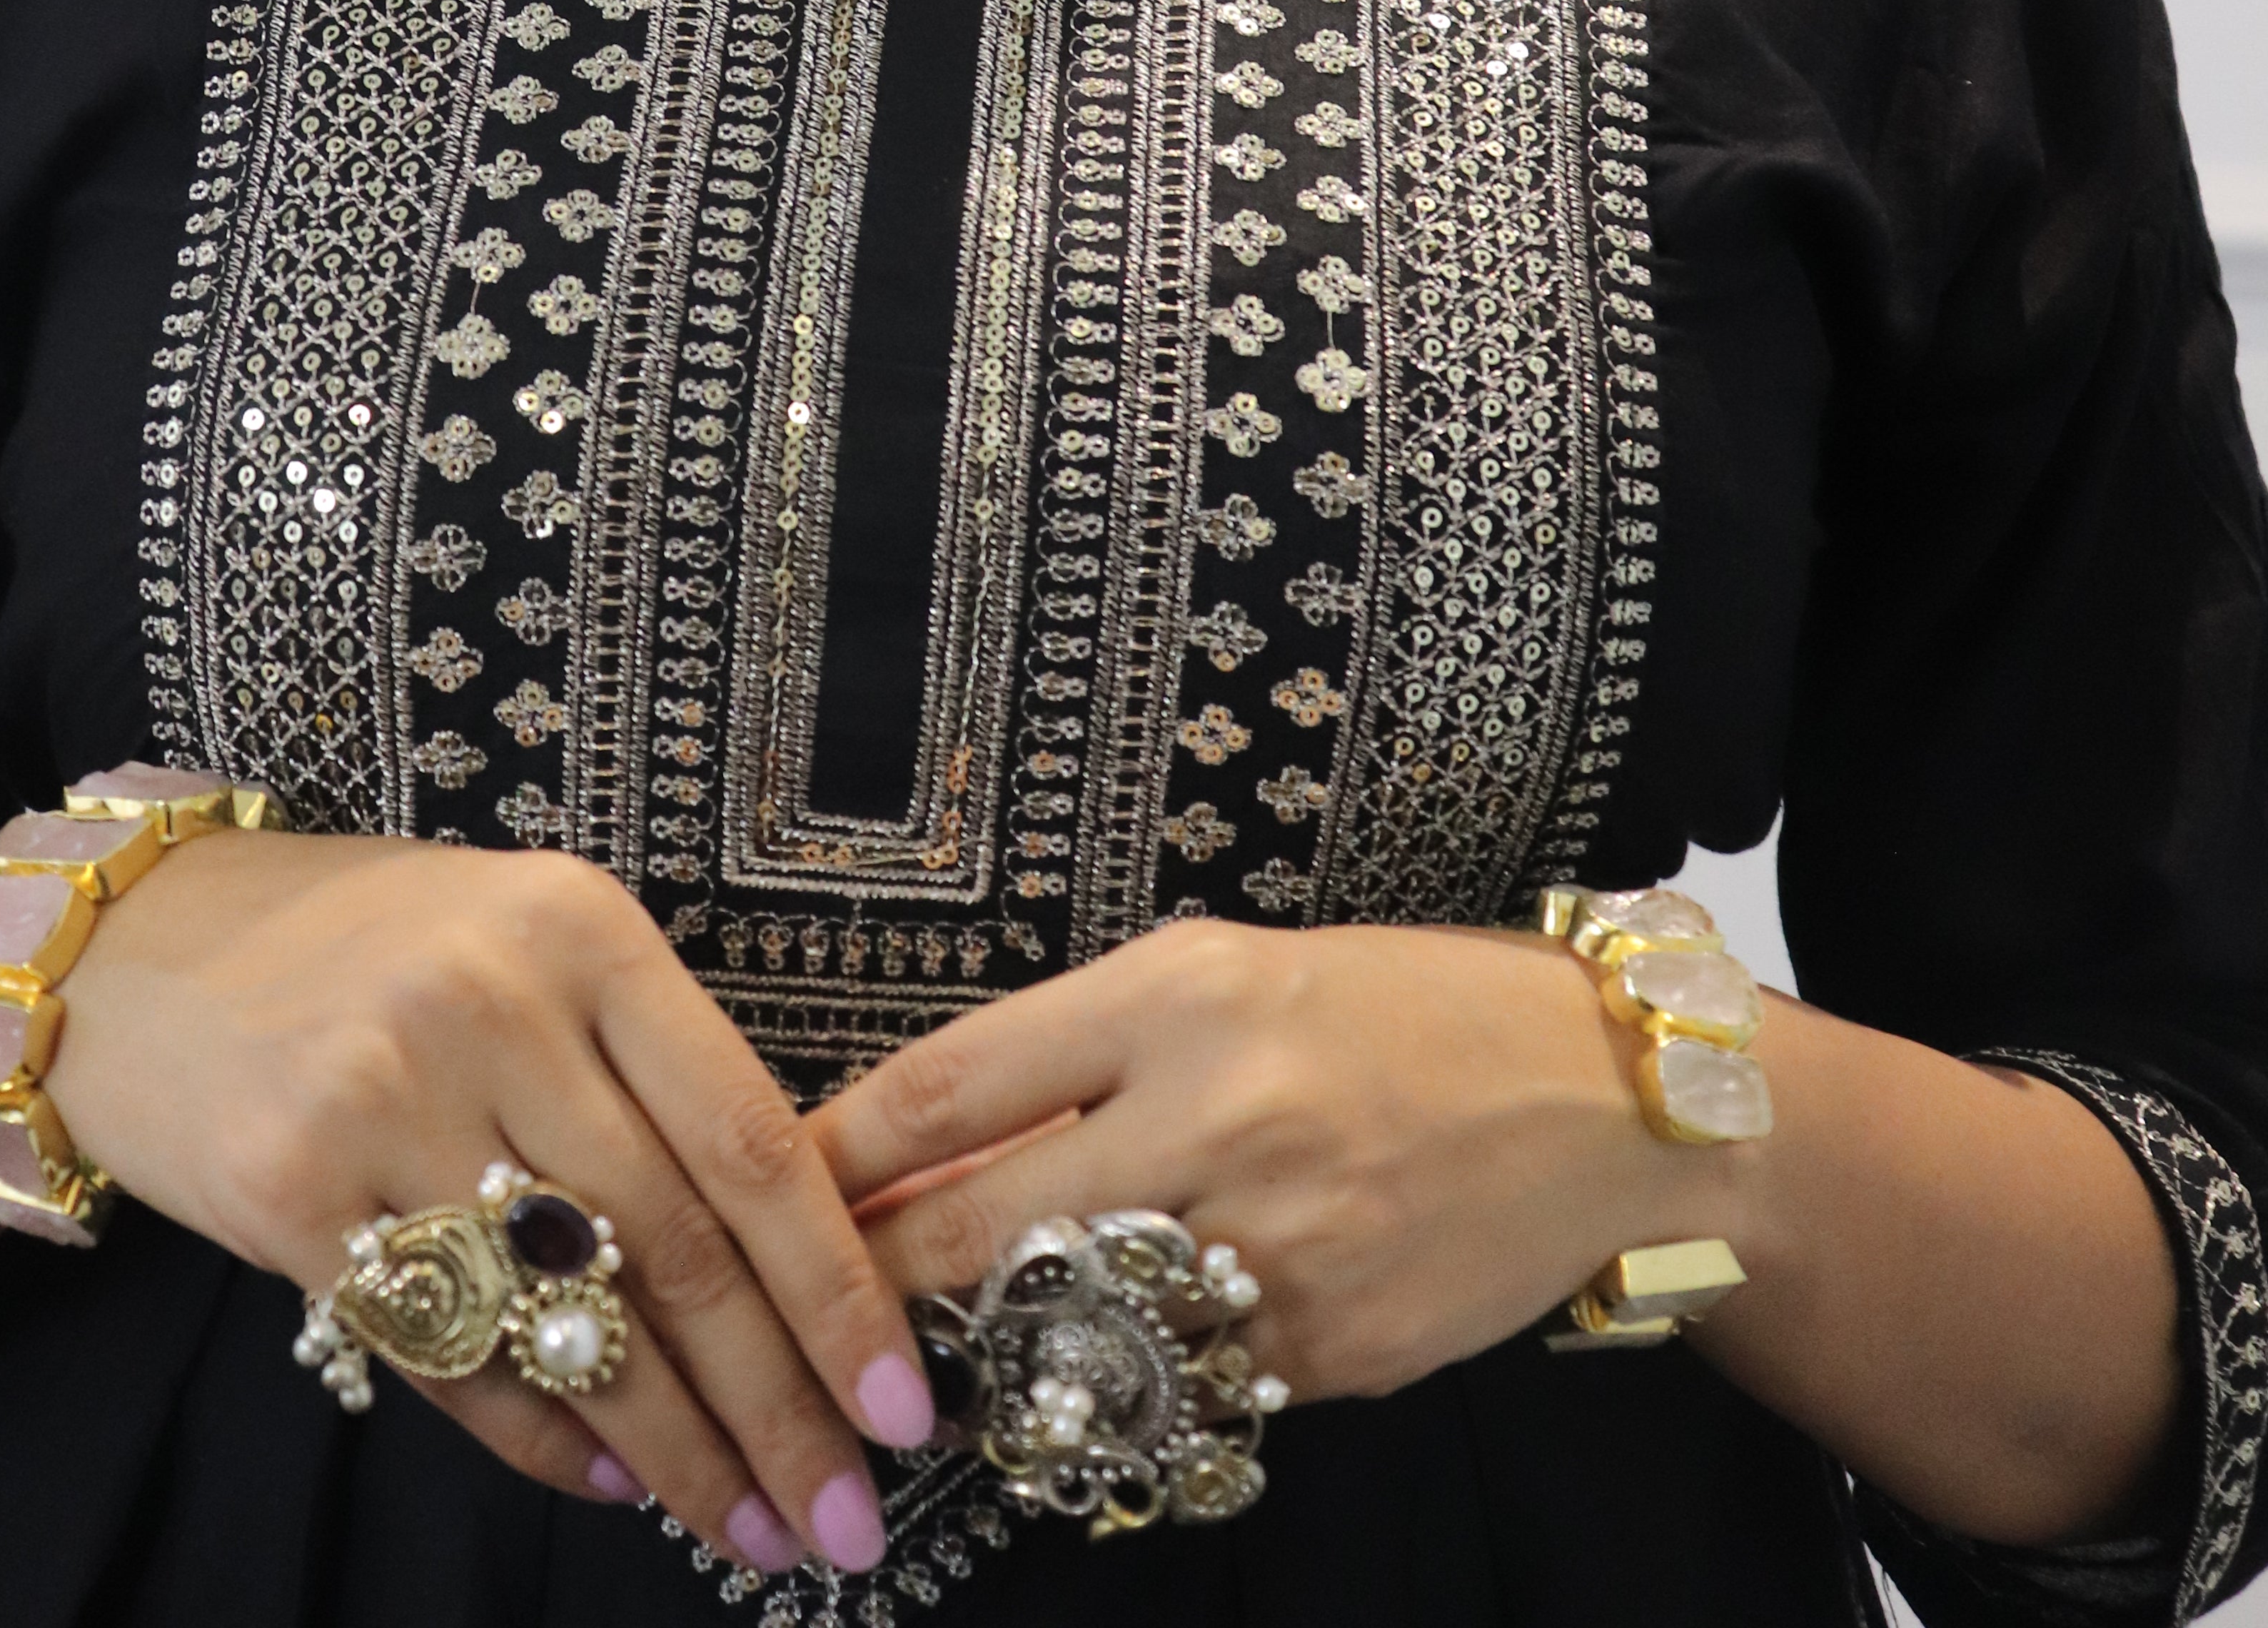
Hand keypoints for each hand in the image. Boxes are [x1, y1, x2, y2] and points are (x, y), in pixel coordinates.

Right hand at [21, 833, 929, 1573]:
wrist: (139, 948)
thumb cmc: (369, 946)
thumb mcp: (528, 944)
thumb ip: (645, 1072)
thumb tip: (792, 1265)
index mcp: (581, 931)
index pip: (751, 1143)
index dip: (837, 1293)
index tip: (905, 1407)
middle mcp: (493, 1004)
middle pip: (676, 1254)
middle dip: (778, 1409)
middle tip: (847, 1521)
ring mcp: (384, 1099)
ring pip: (574, 1323)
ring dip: (678, 1454)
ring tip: (751, 1533)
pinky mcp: (291, 1194)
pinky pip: (451, 1356)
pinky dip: (544, 1441)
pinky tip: (612, 1484)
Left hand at [808, 920, 1745, 1393]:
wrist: (1601, 1101)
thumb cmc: (1399, 1013)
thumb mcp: (1227, 979)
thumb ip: (1083, 1054)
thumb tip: (932, 1142)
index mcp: (1181, 995)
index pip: (956, 1084)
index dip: (841, 1152)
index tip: (766, 1191)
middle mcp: (1217, 1115)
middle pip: (984, 1227)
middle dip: (875, 1284)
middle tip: (802, 1316)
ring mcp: (1273, 1248)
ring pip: (1072, 1332)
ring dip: (988, 1358)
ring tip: (929, 1365)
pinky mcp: (1327, 1352)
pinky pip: (1182, 1389)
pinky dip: (1126, 1388)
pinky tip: (1101, 1375)